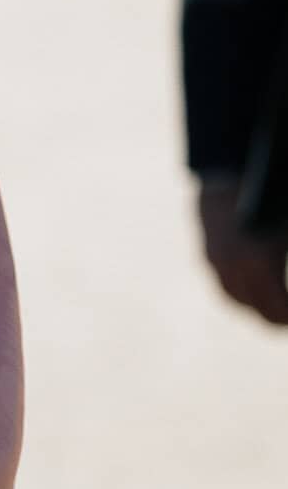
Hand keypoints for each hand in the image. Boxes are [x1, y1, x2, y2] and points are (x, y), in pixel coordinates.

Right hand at [197, 177, 287, 325]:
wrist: (226, 172)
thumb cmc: (270, 199)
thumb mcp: (284, 234)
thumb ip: (283, 249)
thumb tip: (285, 287)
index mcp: (260, 264)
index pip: (278, 309)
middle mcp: (235, 269)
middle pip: (257, 309)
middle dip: (277, 316)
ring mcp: (217, 264)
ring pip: (237, 299)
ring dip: (256, 306)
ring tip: (274, 309)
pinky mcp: (208, 254)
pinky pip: (226, 284)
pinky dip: (241, 291)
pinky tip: (254, 289)